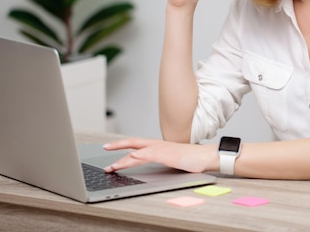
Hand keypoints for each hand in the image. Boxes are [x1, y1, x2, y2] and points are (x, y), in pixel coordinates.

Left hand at [102, 137, 216, 173]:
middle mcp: (157, 145)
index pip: (136, 144)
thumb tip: (152, 162)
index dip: (122, 145)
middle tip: (104, 148)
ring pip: (138, 152)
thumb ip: (160, 159)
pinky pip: (150, 155)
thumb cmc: (191, 158)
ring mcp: (161, 149)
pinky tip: (131, 157)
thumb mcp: (171, 159)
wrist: (205, 156)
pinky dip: (139, 156)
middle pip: (133, 143)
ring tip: (112, 165)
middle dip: (117, 146)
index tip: (110, 147)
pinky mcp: (167, 155)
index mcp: (158, 146)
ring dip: (123, 159)